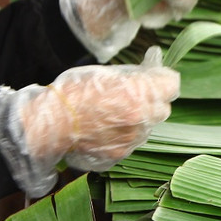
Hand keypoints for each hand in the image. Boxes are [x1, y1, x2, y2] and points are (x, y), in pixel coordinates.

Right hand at [0, 48, 178, 197]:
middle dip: (152, 100)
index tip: (153, 75)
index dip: (162, 78)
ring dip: (138, 119)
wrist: (48, 124)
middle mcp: (141, 120)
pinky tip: (103, 128)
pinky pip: (130, 142)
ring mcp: (131, 141)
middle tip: (132, 94)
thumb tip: (153, 65)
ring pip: (147, 127)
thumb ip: (134, 74)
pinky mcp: (120, 155)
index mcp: (139, 95)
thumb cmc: (72, 92)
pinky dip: (123, 134)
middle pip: (163, 108)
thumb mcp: (105, 73)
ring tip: (111, 112)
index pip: (172, 84)